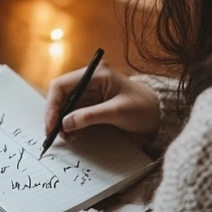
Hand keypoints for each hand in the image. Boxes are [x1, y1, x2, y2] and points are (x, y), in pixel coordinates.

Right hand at [44, 63, 159, 139]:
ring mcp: (90, 95)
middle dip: (55, 116)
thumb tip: (65, 123)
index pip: (61, 85)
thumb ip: (90, 116)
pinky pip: (74, 116)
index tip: (51, 124)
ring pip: (65, 108)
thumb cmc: (143, 108)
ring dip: (62, 123)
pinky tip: (74, 136)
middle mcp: (89, 82)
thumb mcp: (117, 112)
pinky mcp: (92, 107)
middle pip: (60, 97)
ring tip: (67, 138)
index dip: (52, 105)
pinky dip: (71, 127)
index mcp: (95, 74)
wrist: (159, 116)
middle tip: (54, 135)